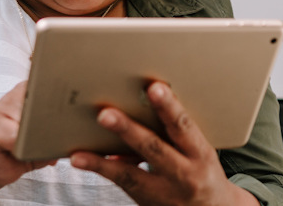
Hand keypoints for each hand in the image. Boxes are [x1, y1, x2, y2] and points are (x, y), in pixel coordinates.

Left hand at [69, 82, 257, 205]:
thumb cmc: (202, 171)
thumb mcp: (200, 150)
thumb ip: (176, 131)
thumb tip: (140, 105)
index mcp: (200, 154)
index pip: (183, 126)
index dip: (169, 107)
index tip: (154, 88)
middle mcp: (184, 173)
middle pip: (154, 149)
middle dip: (128, 130)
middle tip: (106, 114)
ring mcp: (165, 191)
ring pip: (131, 174)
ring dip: (103, 161)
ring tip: (80, 152)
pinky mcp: (148, 202)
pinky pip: (122, 185)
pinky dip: (101, 170)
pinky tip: (81, 160)